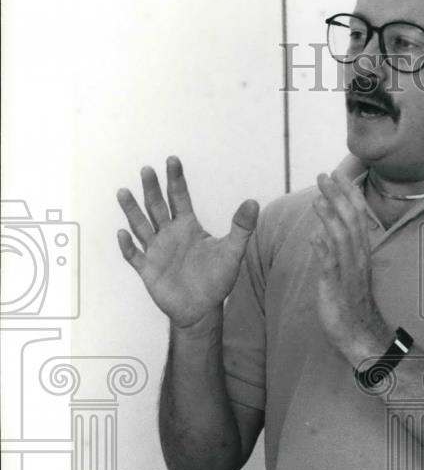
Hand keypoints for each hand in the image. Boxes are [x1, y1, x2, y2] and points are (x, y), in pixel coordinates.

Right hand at [116, 156, 258, 329]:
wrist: (201, 309)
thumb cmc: (217, 280)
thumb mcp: (232, 252)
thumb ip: (241, 227)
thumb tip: (253, 202)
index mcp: (188, 227)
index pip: (179, 197)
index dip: (176, 180)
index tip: (173, 160)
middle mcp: (169, 234)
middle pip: (157, 206)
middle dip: (152, 189)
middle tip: (147, 170)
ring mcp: (156, 251)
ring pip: (141, 226)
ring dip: (132, 211)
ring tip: (123, 192)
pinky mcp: (147, 269)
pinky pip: (134, 255)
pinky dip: (128, 246)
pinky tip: (123, 234)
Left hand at [310, 171, 389, 363]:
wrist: (362, 335)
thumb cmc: (352, 305)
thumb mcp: (345, 272)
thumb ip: (334, 251)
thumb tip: (320, 231)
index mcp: (360, 253)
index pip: (357, 216)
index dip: (348, 194)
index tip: (338, 175)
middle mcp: (357, 258)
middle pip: (350, 221)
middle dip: (338, 196)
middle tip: (325, 175)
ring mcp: (348, 273)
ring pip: (342, 238)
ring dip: (330, 217)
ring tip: (318, 198)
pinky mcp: (337, 288)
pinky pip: (331, 267)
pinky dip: (324, 250)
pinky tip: (314, 236)